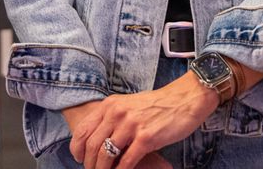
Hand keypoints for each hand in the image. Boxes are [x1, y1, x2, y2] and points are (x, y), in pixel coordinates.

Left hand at [66, 72, 219, 168]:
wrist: (185, 99)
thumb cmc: (158, 105)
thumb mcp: (129, 105)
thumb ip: (112, 118)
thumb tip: (99, 140)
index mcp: (110, 105)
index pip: (83, 130)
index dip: (77, 149)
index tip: (80, 160)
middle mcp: (117, 113)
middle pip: (92, 146)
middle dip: (90, 165)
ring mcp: (131, 125)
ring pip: (106, 155)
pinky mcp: (146, 138)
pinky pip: (126, 162)